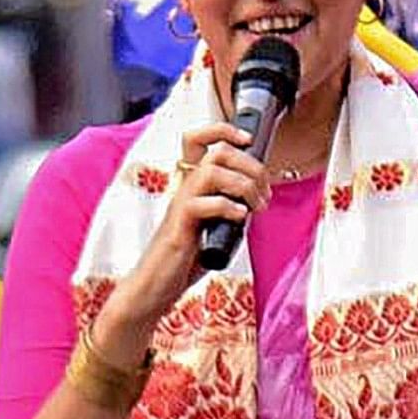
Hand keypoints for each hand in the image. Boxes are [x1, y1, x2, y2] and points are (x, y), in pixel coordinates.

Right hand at [98, 122, 269, 342]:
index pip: (199, 140)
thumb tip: (256, 200)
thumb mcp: (214, 228)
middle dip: (250, 165)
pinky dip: (229, 207)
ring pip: (212, 171)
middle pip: (217, 151)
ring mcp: (181, 205)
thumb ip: (231, 209)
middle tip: (264, 192)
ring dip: (244, 185)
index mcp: (193, 186)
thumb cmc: (181, 261)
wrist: (153, 288)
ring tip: (256, 207)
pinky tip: (239, 220)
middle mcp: (185, 189)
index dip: (224, 130)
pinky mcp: (179, 226)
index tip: (249, 140)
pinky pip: (204, 203)